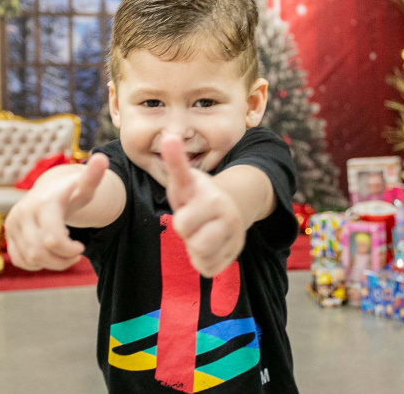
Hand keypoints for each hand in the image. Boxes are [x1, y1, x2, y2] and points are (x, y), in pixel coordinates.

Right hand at [5, 153, 107, 270]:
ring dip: (51, 263)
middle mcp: (23, 213)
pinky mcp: (8, 235)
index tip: (81, 248)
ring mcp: (12, 225)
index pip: (53, 240)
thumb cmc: (71, 192)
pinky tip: (50, 254)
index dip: (69, 250)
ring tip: (65, 255)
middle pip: (40, 252)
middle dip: (62, 260)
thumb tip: (103, 158)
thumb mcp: (84, 187)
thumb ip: (94, 177)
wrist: (49, 192)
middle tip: (74, 255)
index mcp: (44, 204)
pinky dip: (37, 264)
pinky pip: (19, 260)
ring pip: (30, 259)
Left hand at [161, 134, 244, 277]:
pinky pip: (208, 268)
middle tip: (191, 220)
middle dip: (187, 232)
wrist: (229, 206)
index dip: (184, 222)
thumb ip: (176, 161)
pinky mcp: (233, 254)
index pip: (186, 223)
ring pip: (202, 256)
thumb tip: (169, 136)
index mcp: (213, 200)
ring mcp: (234, 237)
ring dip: (194, 246)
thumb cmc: (197, 193)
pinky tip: (207, 243)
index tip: (185, 223)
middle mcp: (227, 218)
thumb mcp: (185, 179)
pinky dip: (203, 259)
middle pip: (193, 243)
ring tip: (199, 231)